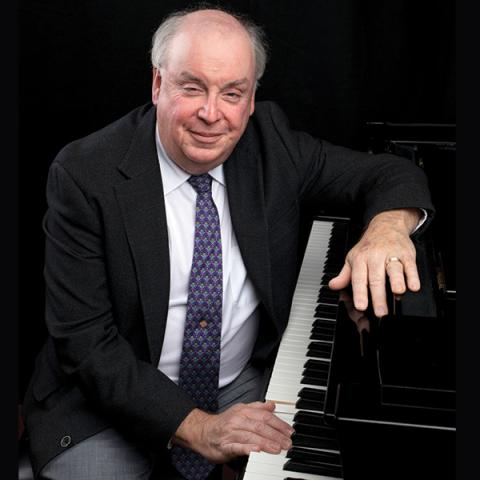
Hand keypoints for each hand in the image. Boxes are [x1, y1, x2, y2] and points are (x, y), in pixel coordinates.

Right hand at [172, 400, 292, 463]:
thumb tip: (272, 404)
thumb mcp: (241, 411)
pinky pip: (237, 446)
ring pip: (251, 436)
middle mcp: (238, 420)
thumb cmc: (223, 423)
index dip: (279, 423)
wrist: (202, 432)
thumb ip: (257, 408)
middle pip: (260, 426)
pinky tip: (256, 451)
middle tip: (287, 442)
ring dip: (266, 442)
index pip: (265, 416)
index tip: (289, 431)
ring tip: (277, 448)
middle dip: (276, 435)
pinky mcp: (224, 446)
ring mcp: (231, 433)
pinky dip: (247, 448)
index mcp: (243, 411)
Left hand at [329, 208, 420, 316]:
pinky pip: (410, 266)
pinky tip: (413, 286)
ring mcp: (392, 255)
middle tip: (381, 312)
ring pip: (394, 269)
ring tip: (397, 293)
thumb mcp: (353, 258)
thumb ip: (344, 275)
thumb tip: (333, 285)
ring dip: (397, 281)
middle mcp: (375, 257)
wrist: (386, 226)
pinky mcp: (407, 254)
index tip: (361, 306)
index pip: (359, 278)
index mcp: (360, 259)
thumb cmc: (369, 246)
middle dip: (379, 296)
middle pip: (377, 278)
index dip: (360, 293)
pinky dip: (413, 276)